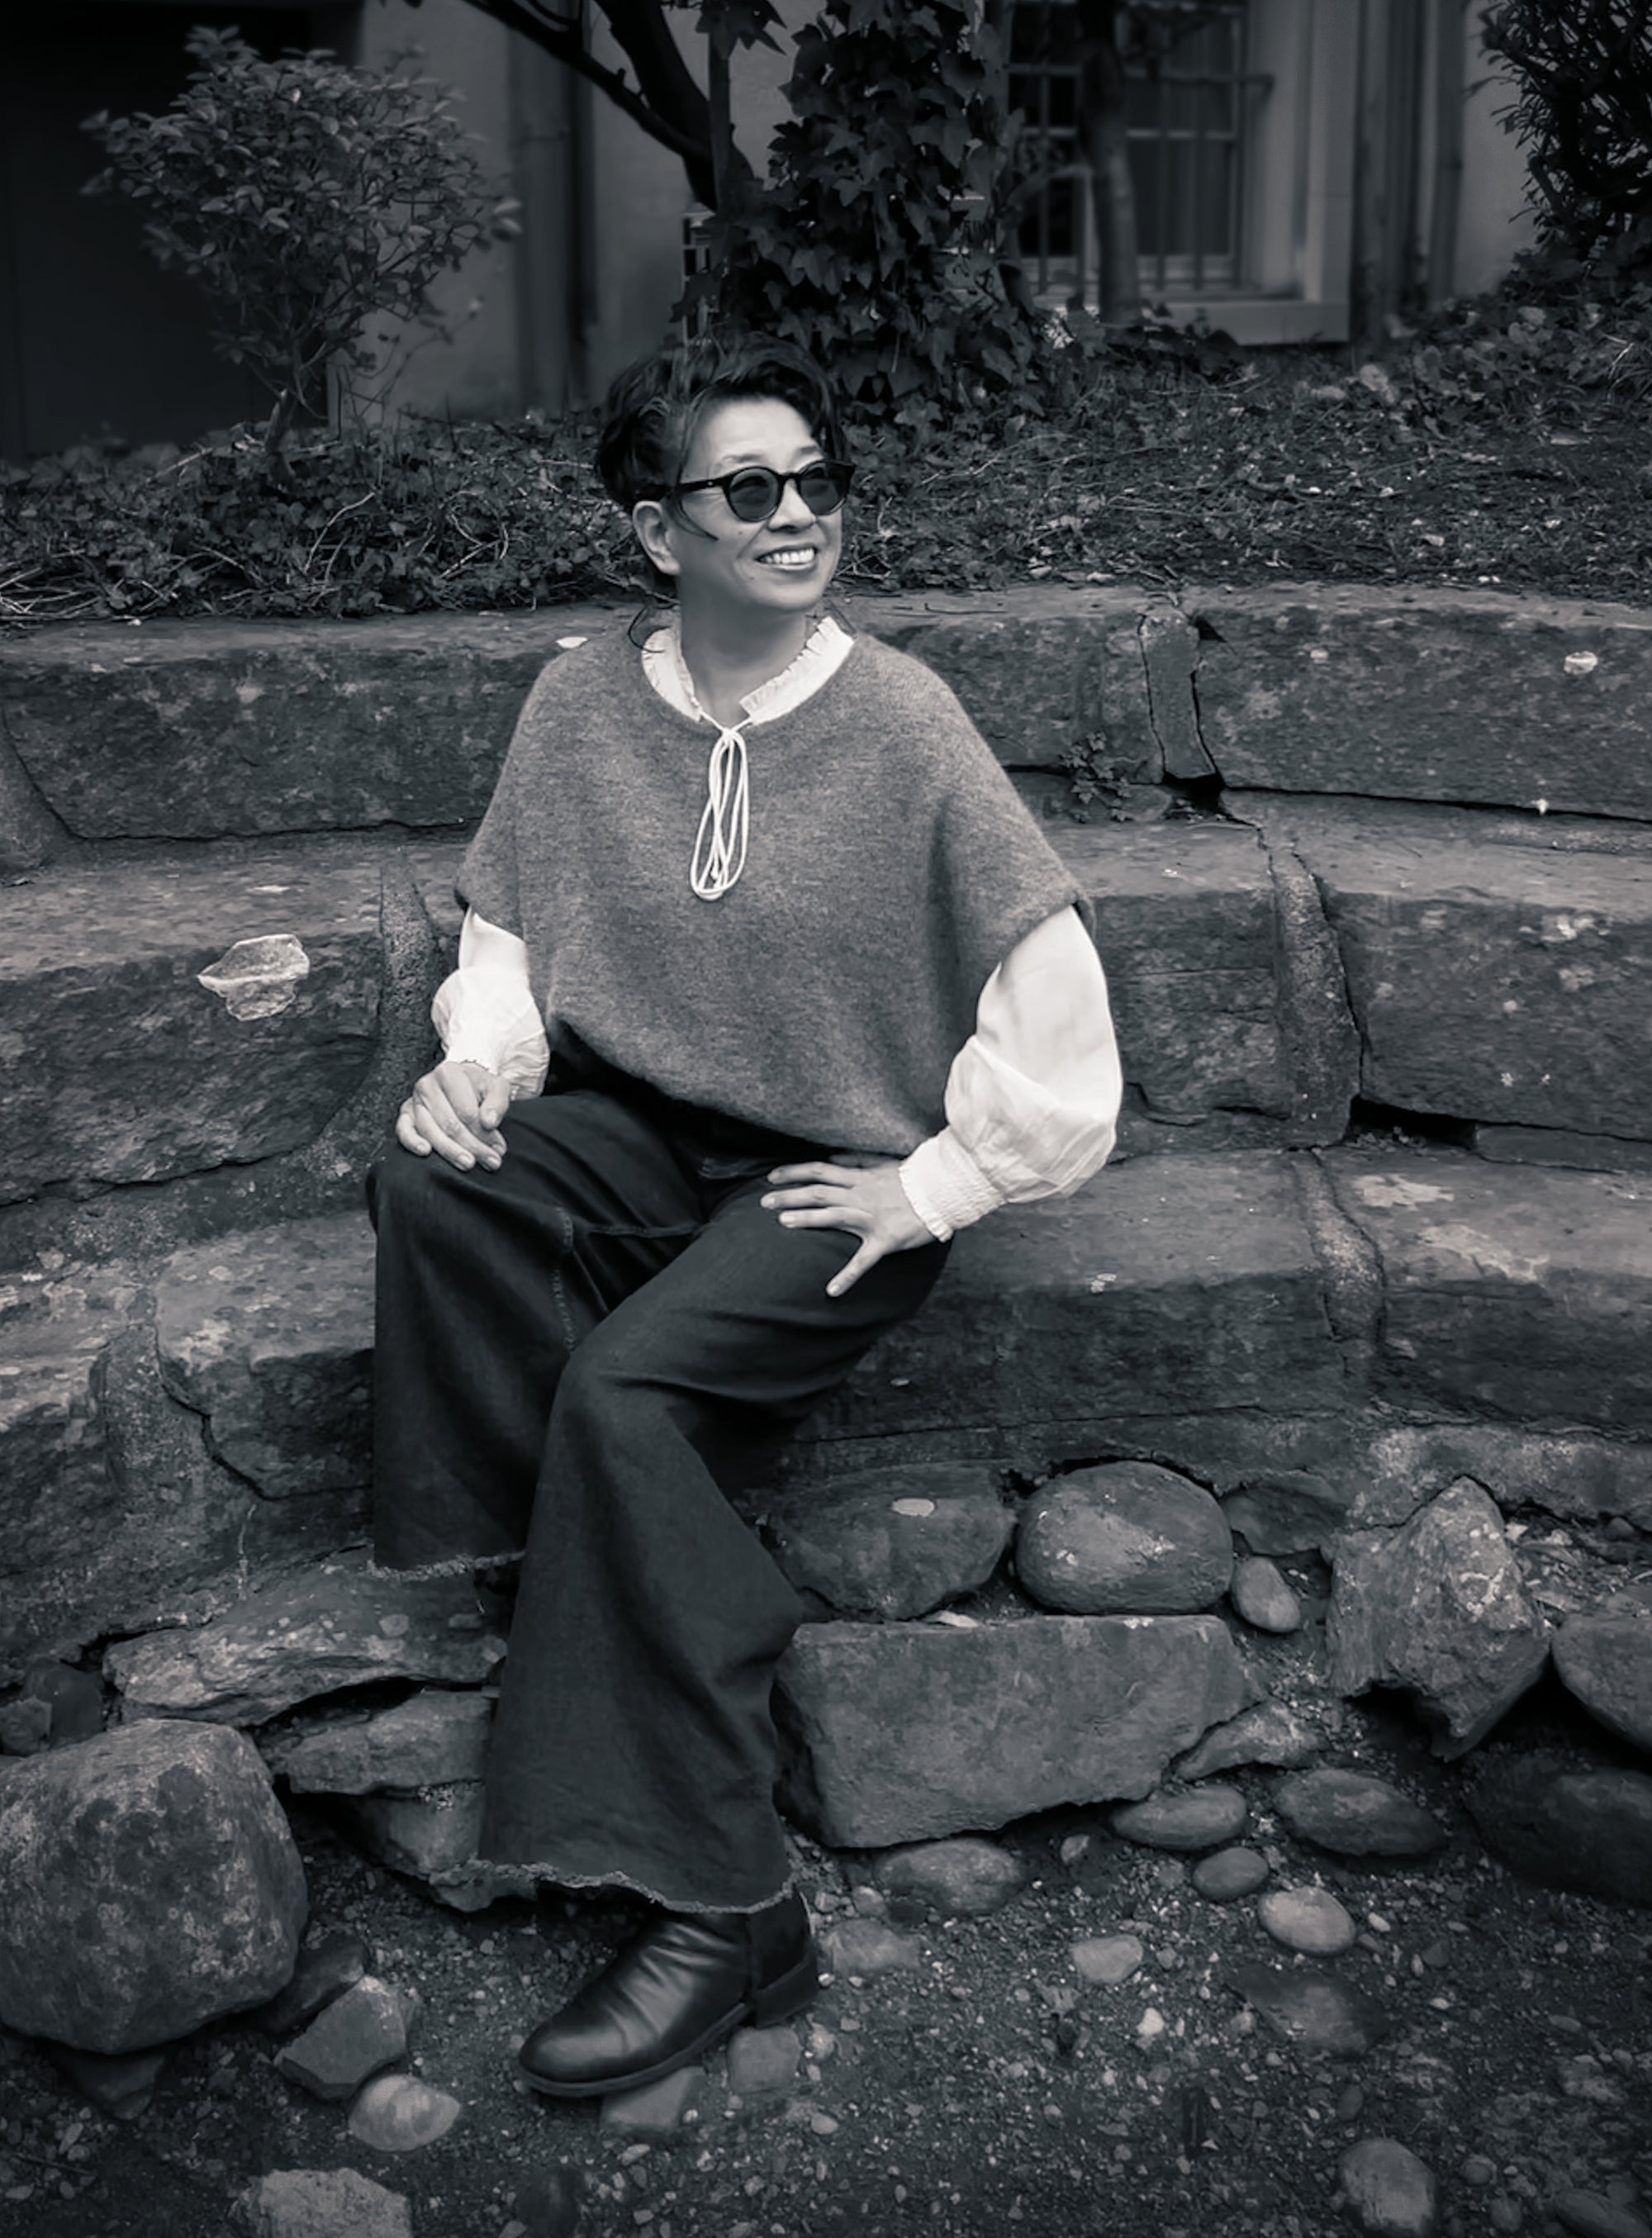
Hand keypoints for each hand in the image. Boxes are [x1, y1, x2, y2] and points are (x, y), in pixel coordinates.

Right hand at [395, 1059, 509, 1170]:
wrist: (461, 1081)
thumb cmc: (478, 1086)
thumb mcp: (496, 1087)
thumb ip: (497, 1102)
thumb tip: (489, 1123)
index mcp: (448, 1073)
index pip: (467, 1111)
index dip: (484, 1134)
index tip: (498, 1149)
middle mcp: (427, 1085)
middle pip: (450, 1124)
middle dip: (472, 1146)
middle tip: (491, 1162)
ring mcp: (414, 1101)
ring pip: (430, 1131)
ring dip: (450, 1152)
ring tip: (468, 1164)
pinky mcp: (406, 1115)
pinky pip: (403, 1131)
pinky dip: (412, 1142)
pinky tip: (425, 1152)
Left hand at [762, 1157, 934, 1296]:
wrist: (943, 1192)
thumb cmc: (914, 1179)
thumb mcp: (883, 1164)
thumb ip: (857, 1162)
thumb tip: (833, 1158)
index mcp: (859, 1178)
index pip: (819, 1171)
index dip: (794, 1172)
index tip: (772, 1176)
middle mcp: (860, 1195)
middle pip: (818, 1192)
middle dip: (789, 1195)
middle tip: (763, 1201)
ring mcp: (871, 1217)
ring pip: (832, 1216)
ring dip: (806, 1219)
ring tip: (782, 1222)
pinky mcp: (884, 1240)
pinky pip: (863, 1261)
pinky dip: (847, 1276)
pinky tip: (832, 1291)